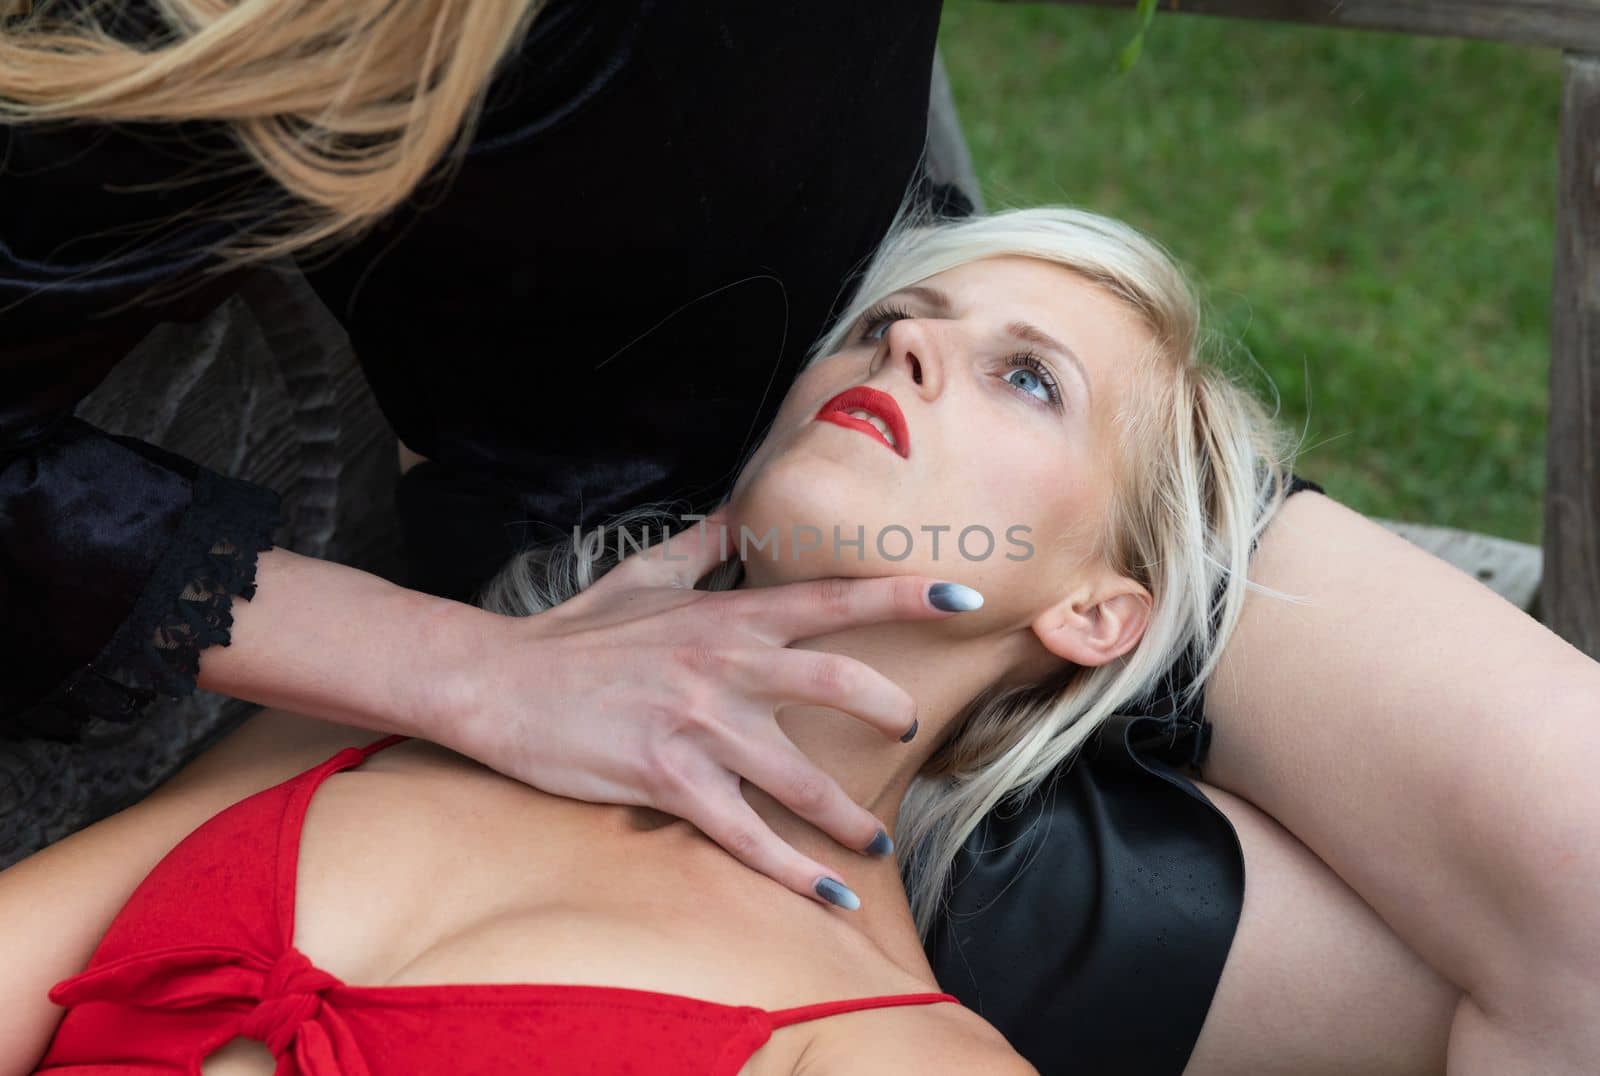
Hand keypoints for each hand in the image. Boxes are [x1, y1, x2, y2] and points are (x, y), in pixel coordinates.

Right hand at [426, 508, 982, 908]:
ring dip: (849, 815)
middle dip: (889, 710)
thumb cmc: (575, 632)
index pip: (834, 599)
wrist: (498, 681)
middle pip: (839, 682)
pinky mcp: (669, 780)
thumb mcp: (645, 573)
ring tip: (878, 839)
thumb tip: (745, 506)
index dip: (906, 595)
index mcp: (728, 617)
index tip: (964, 595)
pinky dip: (795, 870)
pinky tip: (834, 893)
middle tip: (909, 730)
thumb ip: (708, 544)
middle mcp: (726, 665)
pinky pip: (746, 834)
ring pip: (801, 775)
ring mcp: (699, 725)